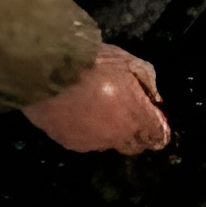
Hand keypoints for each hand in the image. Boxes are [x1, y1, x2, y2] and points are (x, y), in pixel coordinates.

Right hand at [23, 46, 170, 155]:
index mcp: (136, 117)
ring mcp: (92, 143)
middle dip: (134, 131)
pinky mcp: (69, 143)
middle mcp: (117, 137)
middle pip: (135, 145)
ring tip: (93, 105)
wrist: (46, 70)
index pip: (159, 138)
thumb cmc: (91, 62)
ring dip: (107, 129)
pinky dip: (84, 128)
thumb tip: (154, 100)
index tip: (152, 115)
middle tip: (123, 108)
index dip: (157, 126)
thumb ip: (148, 83)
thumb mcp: (128, 61)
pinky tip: (74, 110)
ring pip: (108, 142)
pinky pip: (85, 139)